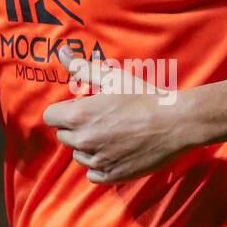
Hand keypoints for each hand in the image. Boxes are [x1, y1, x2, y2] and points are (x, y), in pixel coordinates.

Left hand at [42, 46, 188, 182]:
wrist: (176, 123)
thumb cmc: (144, 96)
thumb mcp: (112, 77)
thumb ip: (80, 67)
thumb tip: (60, 51)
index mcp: (79, 115)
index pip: (50, 117)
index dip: (63, 111)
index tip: (80, 107)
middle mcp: (84, 140)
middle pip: (63, 136)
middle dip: (76, 128)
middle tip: (101, 119)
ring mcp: (98, 160)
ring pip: (78, 156)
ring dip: (88, 147)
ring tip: (111, 135)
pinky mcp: (112, 176)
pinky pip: (92, 174)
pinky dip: (100, 165)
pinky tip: (115, 152)